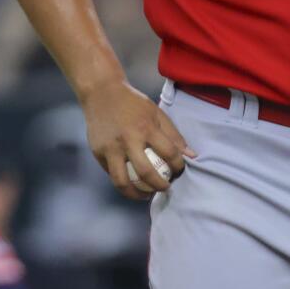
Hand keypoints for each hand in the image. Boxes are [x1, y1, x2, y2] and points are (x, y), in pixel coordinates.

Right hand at [81, 81, 195, 199]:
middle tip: (165, 188)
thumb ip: (173, 134)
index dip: (178, 166)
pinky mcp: (98, 153)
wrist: (101, 93)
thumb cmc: (133, 103)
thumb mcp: (156, 112)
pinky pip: (111, 174)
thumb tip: (191, 155)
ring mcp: (110, 148)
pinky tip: (130, 183)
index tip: (179, 170)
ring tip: (145, 195)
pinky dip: (122, 182)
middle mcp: (128, 140)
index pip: (169, 153)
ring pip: (122, 181)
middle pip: (145, 172)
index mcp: (146, 128)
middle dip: (159, 186)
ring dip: (136, 194)